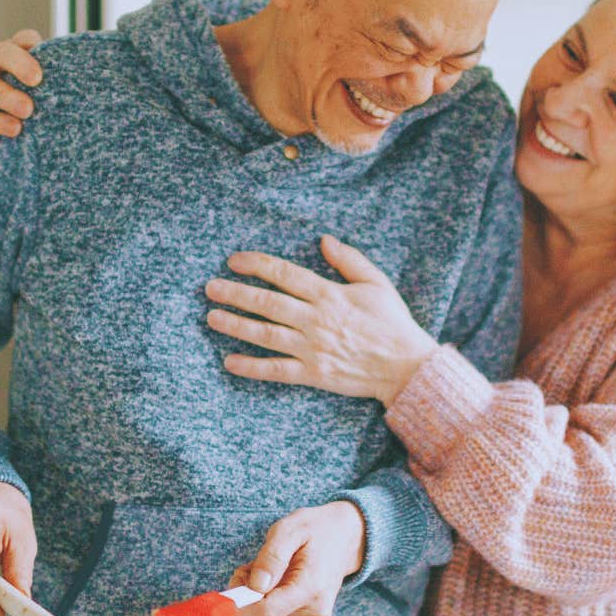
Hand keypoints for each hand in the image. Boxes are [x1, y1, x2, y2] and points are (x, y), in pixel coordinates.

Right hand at [0, 29, 43, 150]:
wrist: (10, 109)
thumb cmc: (29, 86)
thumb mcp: (38, 69)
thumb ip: (45, 59)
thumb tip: (53, 58)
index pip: (3, 53)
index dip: (19, 63)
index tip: (37, 79)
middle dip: (4, 95)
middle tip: (27, 109)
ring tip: (15, 130)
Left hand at [205, 235, 438, 405]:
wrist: (406, 366)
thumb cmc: (392, 322)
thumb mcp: (377, 283)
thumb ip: (349, 260)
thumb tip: (324, 240)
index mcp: (330, 295)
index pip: (285, 274)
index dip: (256, 265)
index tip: (234, 261)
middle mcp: (316, 320)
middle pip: (267, 303)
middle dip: (235, 293)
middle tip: (210, 288)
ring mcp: (312, 349)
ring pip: (266, 334)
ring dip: (235, 325)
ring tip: (211, 317)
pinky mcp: (313, 374)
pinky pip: (276, 370)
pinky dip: (251, 367)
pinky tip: (229, 361)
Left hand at [230, 502, 364, 615]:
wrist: (345, 538)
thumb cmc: (316, 530)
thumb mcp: (290, 529)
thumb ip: (272, 557)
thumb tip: (255, 586)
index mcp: (311, 588)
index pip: (265, 613)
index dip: (242, 600)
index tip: (240, 576)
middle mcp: (315, 612)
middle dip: (250, 592)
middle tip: (258, 565)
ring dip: (259, 597)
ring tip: (273, 571)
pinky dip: (270, 604)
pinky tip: (280, 585)